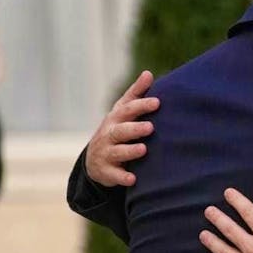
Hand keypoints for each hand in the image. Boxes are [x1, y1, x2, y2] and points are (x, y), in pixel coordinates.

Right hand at [84, 70, 158, 186]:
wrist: (95, 159)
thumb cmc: (116, 129)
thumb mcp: (123, 111)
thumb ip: (136, 93)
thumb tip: (148, 73)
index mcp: (115, 119)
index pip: (128, 109)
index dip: (141, 105)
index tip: (157, 102)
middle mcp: (109, 135)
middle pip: (121, 130)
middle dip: (135, 129)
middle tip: (150, 127)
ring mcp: (106, 153)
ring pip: (117, 152)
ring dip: (130, 151)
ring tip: (144, 149)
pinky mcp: (106, 172)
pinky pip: (114, 175)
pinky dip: (122, 177)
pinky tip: (133, 179)